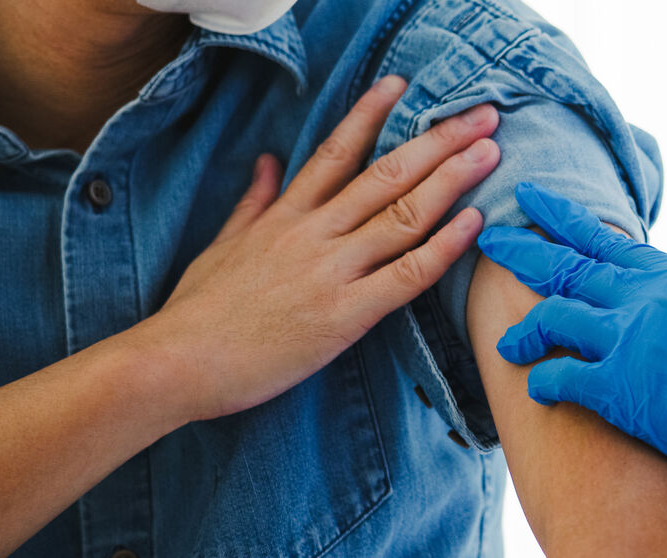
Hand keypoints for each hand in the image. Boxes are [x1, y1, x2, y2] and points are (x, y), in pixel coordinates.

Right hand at [133, 76, 501, 421]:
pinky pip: (405, 275)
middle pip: (387, 174)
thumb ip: (253, 202)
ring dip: (452, 179)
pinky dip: (442, 247)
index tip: (403, 86)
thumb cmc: (198, 313)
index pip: (335, 151)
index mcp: (284, 216)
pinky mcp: (344, 315)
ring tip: (491, 151)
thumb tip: (266, 162)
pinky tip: (473, 221)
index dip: (372, 114)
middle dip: (438, 141)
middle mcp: (313, 234)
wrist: (174, 363)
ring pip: (403, 214)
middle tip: (482, 117)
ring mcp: (330, 271)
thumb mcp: (221, 245)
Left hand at [477, 183, 666, 493]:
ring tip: (505, 344)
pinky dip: (542, 381)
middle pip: (566, 265)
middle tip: (491, 241)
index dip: (559, 217)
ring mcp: (630, 338)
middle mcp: (646, 296)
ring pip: (553, 316)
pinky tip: (537, 389)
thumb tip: (642, 302)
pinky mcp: (620, 386)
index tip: (529, 200)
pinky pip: (559, 375)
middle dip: (522, 252)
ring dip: (524, 331)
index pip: (602, 238)